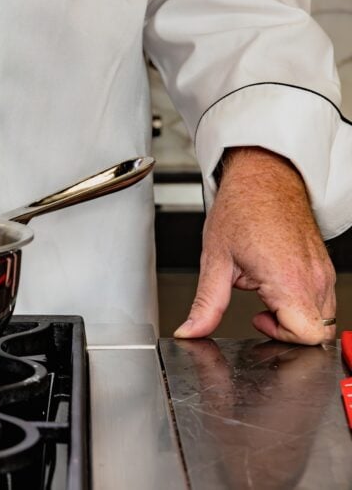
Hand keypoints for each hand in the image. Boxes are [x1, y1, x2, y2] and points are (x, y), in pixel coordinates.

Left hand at [174, 146, 336, 344]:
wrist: (263, 177)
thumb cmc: (241, 210)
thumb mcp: (215, 261)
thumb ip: (206, 304)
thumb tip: (191, 332)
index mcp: (288, 279)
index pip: (306, 334)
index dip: (281, 336)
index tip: (258, 320)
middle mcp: (313, 277)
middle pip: (317, 330)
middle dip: (287, 330)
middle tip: (260, 310)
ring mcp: (322, 271)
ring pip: (322, 316)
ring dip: (294, 315)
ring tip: (265, 292)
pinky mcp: (324, 265)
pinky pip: (322, 297)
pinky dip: (302, 301)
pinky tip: (276, 283)